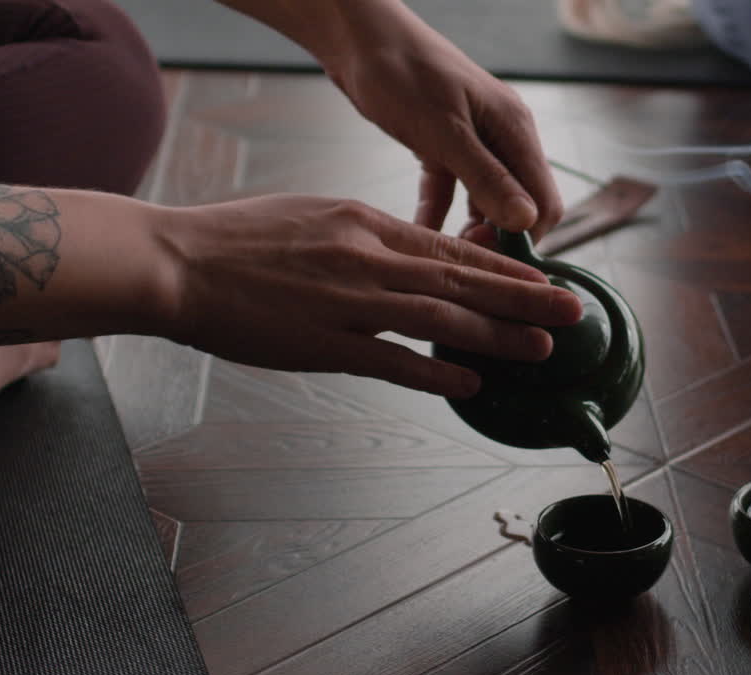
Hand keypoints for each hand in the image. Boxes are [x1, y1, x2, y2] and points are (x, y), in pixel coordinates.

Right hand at [157, 194, 581, 397]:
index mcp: (366, 224)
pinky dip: (435, 373)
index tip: (544, 279)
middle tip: (573, 310)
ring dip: (497, 335)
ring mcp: (347, 303)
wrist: (177, 263)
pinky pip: (391, 362)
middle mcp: (367, 259)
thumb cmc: (240, 240)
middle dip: (525, 298)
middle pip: (462, 281)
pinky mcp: (322, 344)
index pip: (451, 248)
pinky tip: (471, 384)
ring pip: (440, 320)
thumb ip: (368, 237)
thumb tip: (411, 255)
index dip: (505, 268)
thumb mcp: (315, 215)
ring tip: (542, 348)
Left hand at [319, 1, 563, 242]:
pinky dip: (437, 215)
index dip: (528, 238)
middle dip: (499, 238)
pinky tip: (419, 237)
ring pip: (485, 202)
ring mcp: (472, 143)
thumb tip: (526, 222)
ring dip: (470, 230)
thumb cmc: (402, 72)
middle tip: (465, 259)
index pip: (545, 201)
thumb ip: (487, 178)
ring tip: (446, 255)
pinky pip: (448, 192)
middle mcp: (502, 138)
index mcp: (515, 130)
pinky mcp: (441, 146)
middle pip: (519, 205)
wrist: (358, 37)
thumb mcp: (445, 131)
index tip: (497, 263)